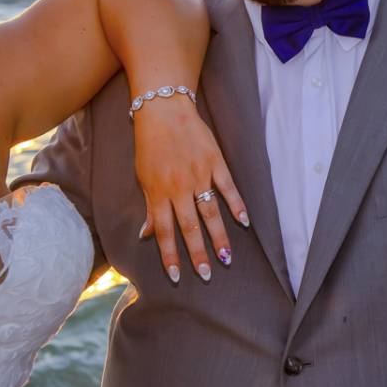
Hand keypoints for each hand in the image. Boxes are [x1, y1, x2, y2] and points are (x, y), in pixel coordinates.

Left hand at [132, 100, 248, 284]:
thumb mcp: (143, 176)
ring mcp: (199, 175)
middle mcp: (179, 187)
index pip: (164, 232)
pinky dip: (236, 205)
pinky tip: (244, 222)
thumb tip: (146, 235)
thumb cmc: (150, 144)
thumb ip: (149, 206)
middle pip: (189, 227)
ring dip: (218, 237)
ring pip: (210, 212)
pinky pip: (228, 187)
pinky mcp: (215, 162)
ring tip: (226, 258)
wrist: (163, 109)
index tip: (176, 276)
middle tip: (206, 275)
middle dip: (197, 254)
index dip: (170, 256)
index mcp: (158, 193)